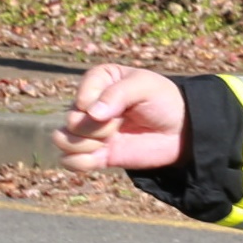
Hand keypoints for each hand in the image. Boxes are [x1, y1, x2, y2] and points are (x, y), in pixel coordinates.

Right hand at [54, 64, 190, 171]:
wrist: (180, 131)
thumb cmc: (163, 101)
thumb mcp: (145, 86)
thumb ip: (119, 94)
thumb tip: (92, 113)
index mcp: (98, 80)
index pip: (82, 96)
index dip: (99, 106)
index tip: (124, 105)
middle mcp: (88, 105)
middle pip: (71, 120)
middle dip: (96, 127)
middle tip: (120, 123)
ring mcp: (89, 130)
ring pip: (62, 140)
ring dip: (85, 145)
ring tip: (108, 142)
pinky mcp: (94, 154)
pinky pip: (68, 162)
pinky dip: (80, 163)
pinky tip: (101, 157)